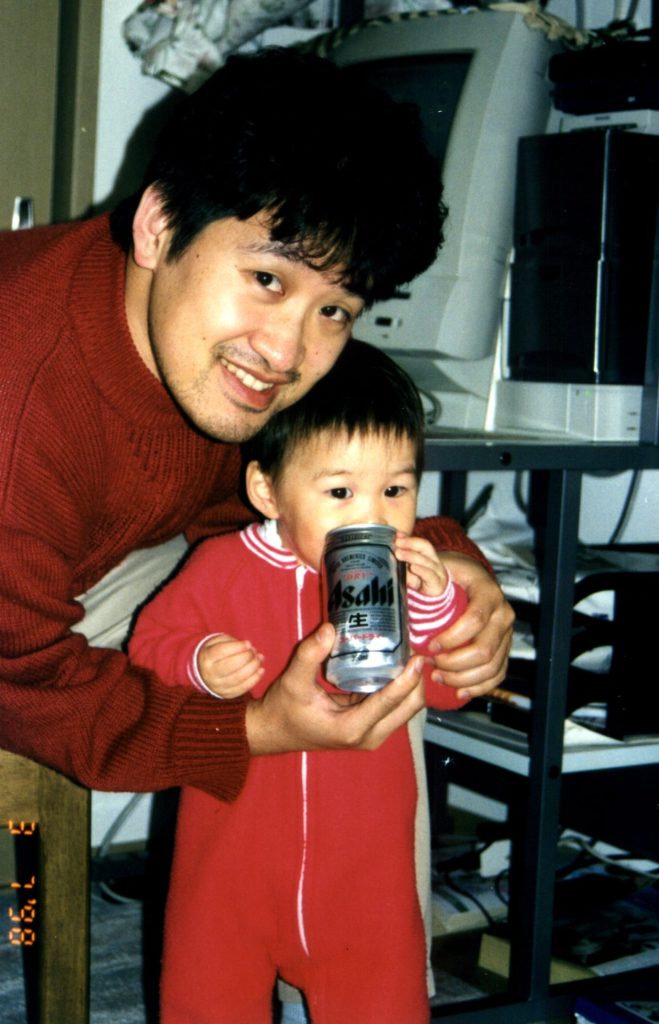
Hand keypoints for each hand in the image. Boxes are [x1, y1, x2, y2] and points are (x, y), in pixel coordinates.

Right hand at [198, 633, 263, 698]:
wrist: (205, 672)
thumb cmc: (217, 652)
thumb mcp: (219, 642)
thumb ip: (233, 643)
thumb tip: (249, 648)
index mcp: (206, 658)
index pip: (222, 652)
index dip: (237, 647)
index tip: (248, 643)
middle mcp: (209, 674)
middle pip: (231, 666)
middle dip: (247, 657)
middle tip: (254, 651)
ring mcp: (217, 686)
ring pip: (238, 678)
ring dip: (253, 667)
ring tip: (259, 658)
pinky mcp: (226, 694)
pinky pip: (242, 688)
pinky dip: (254, 679)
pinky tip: (261, 670)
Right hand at [245, 623, 424, 755]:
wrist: (274, 732)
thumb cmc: (283, 709)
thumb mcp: (293, 681)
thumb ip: (309, 655)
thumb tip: (329, 628)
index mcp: (352, 728)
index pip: (391, 702)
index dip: (409, 679)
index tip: (417, 656)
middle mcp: (369, 735)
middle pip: (409, 708)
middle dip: (416, 680)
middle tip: (411, 649)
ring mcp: (372, 734)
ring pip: (406, 709)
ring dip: (411, 684)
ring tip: (405, 653)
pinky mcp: (371, 728)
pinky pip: (396, 708)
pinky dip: (400, 688)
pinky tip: (395, 664)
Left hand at [395, 532, 447, 595]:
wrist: (435, 598)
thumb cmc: (420, 581)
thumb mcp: (410, 570)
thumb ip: (402, 562)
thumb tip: (389, 553)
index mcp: (427, 555)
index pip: (420, 543)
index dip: (409, 538)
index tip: (396, 536)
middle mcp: (434, 560)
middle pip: (425, 547)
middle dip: (410, 543)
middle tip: (397, 543)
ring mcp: (437, 572)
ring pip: (426, 561)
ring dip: (411, 556)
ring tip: (399, 553)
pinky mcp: (437, 584)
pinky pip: (430, 575)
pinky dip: (421, 570)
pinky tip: (413, 567)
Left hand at [428, 553, 513, 699]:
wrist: (473, 577)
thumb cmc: (453, 572)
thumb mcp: (440, 565)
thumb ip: (423, 568)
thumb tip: (401, 563)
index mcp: (488, 592)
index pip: (475, 620)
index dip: (452, 638)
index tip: (429, 645)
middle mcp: (503, 613)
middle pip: (485, 649)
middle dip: (454, 663)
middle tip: (431, 665)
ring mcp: (507, 633)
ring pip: (492, 666)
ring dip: (463, 678)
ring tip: (438, 677)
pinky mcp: (506, 648)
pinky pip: (498, 674)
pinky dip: (479, 687)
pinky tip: (459, 692)